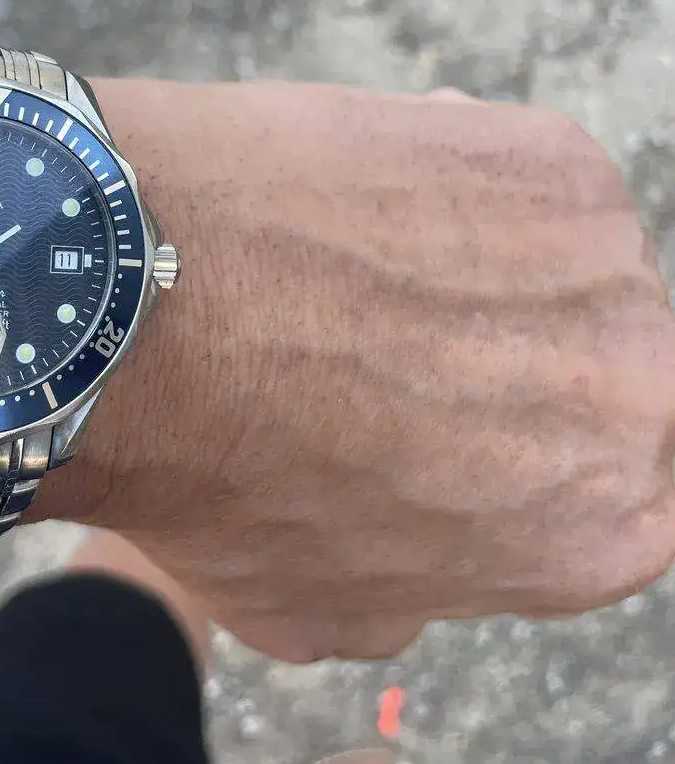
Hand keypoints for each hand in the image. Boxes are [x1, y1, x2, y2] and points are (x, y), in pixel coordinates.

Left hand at [52, 82, 674, 662]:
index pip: (621, 484)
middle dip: (518, 354)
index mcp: (604, 528)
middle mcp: (637, 396)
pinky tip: (352, 204)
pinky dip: (447, 182)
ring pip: (561, 262)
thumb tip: (434, 538)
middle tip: (413, 335)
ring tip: (358, 265)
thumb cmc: (213, 467)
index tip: (478, 412)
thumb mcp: (319, 608)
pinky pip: (515, 178)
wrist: (140, 305)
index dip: (535, 446)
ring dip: (480, 264)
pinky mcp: (551, 155)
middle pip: (602, 364)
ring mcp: (605, 261)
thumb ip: (425, 586)